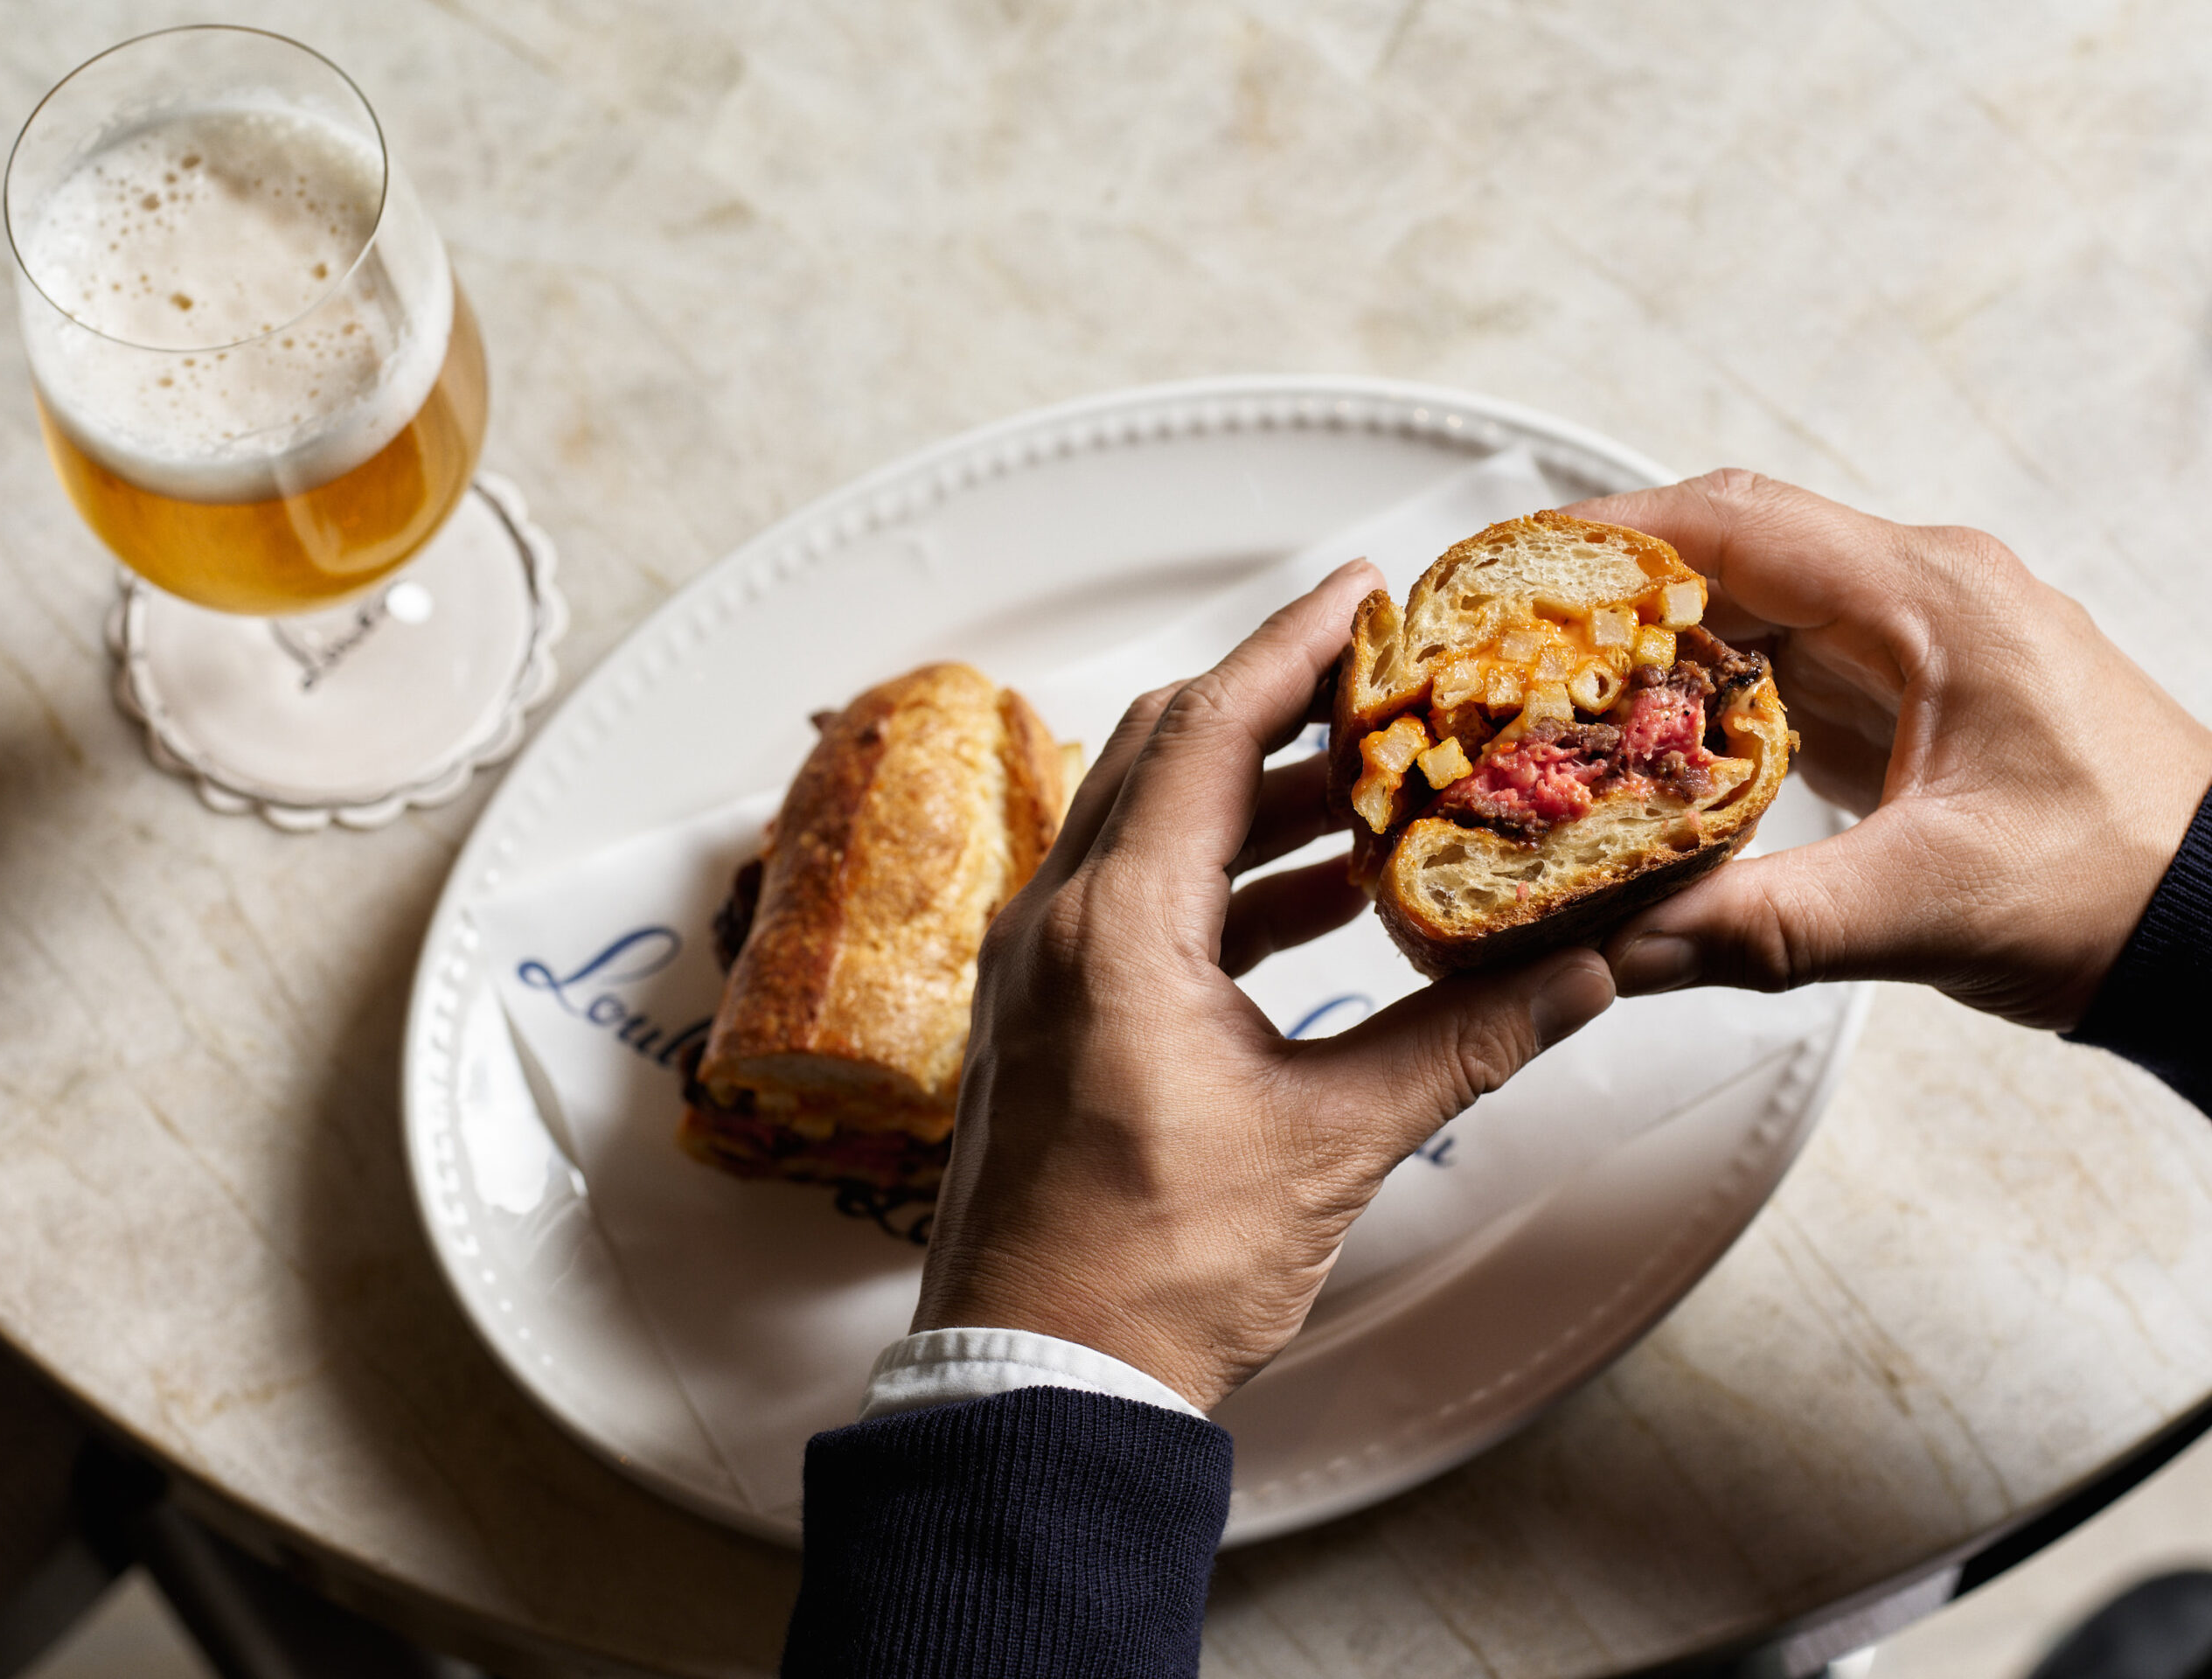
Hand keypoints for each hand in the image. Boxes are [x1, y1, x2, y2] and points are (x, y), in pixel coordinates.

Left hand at [912, 561, 1615, 1410]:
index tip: (1361, 594)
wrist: (1040, 1379)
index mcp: (1112, 930)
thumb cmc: (1153, 1272)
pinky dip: (1228, 878)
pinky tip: (1318, 899)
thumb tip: (1577, 975)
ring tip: (1379, 796)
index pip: (1205, 731)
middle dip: (1279, 708)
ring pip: (1149, 825)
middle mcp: (1055, 926)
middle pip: (1164, 754)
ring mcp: (1038, 969)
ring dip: (1258, 798)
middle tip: (1384, 688)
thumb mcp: (1332, 1142)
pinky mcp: (1047, 1014)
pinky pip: (1139, 899)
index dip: (1291, 647)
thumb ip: (1461, 1043)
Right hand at [1568, 471, 2211, 1029]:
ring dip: (1650, 648)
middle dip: (1606, 595)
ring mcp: (1917, 643)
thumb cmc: (2123, 886)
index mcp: (1934, 601)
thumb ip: (1758, 926)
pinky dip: (1702, 693)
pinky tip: (1646, 743)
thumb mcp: (1924, 905)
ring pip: (1748, 608)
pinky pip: (1780, 664)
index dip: (1607, 538)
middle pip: (1727, 552)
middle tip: (1504, 641)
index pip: (1736, 523)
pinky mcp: (1910, 696)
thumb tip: (1619, 947)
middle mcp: (1924, 597)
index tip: (1512, 568)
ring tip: (1551, 697)